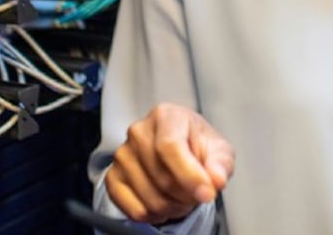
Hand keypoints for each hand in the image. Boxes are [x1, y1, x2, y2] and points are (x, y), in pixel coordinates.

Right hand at [104, 103, 235, 223]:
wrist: (180, 150)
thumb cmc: (198, 146)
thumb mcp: (218, 150)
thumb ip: (220, 163)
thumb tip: (216, 180)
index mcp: (166, 116)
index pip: (170, 146)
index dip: (189, 175)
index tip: (207, 193)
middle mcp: (139, 132)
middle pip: (162, 177)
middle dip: (187, 195)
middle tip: (198, 194)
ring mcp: (122, 155)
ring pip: (150, 198)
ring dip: (174, 208)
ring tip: (183, 198)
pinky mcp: (112, 178)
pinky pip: (134, 211)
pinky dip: (155, 216)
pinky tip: (166, 204)